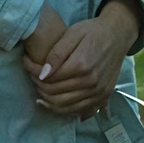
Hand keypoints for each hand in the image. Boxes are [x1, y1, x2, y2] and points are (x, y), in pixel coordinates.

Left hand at [21, 0, 140, 117]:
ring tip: (39, 88)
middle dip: (38, 85)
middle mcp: (91, 83)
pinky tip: (52, 103)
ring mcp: (98, 92)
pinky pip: (79, 111)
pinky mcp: (103, 97)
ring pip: (65, 106)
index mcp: (81, 65)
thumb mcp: (72, 34)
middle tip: (32, 75)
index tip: (26, 62)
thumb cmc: (92, 31)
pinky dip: (64, 110)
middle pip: (55, 94)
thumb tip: (42, 74)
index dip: (32, 71)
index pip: (49, 78)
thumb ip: (56, 54)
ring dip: (47, 100)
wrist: (117, 35)